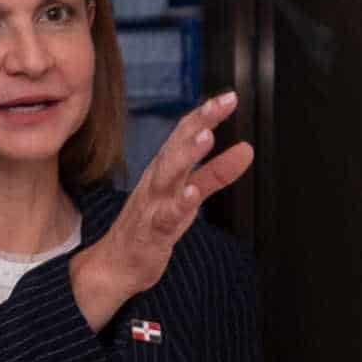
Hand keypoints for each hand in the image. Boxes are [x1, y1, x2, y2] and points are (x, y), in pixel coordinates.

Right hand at [69, 90, 253, 331]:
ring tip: (206, 138)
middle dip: (198, 124)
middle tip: (219, 104)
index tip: (229, 96)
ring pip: (168, 176)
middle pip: (176, 147)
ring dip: (186, 155)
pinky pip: (166, 216)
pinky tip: (191, 194)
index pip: (184, 135)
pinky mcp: (152, 232)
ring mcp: (152, 205)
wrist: (115, 265)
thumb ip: (216, 172)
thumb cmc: (150, 226)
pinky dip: (178, 204)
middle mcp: (156, 182)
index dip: (205, 115)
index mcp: (164, 170)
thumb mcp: (188, 195)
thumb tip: (246, 149)